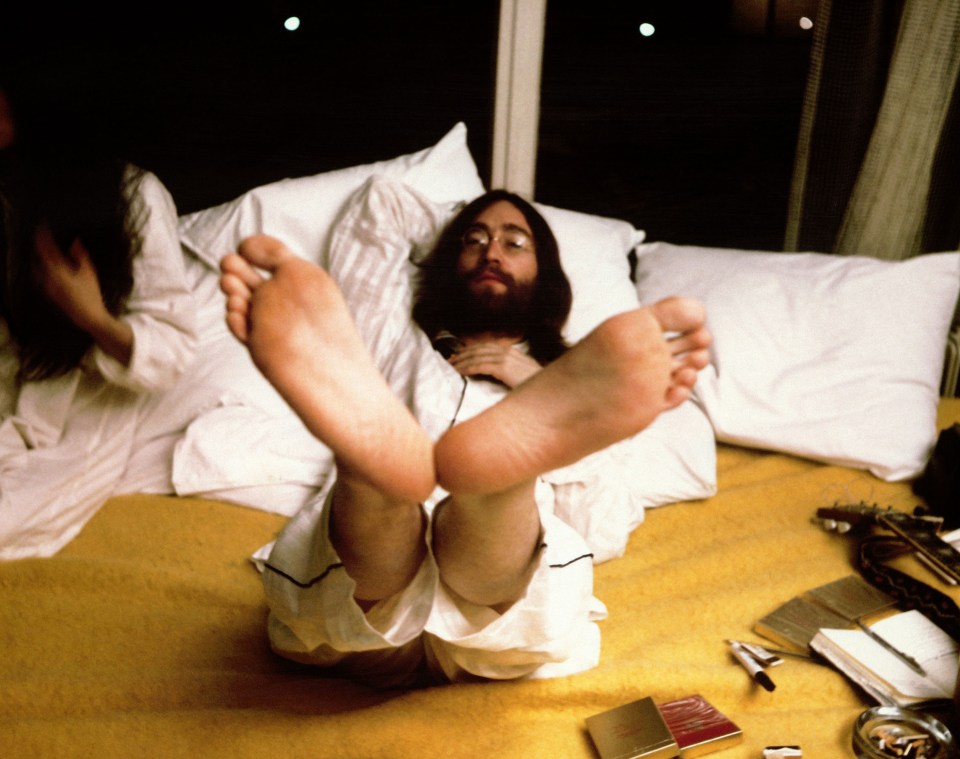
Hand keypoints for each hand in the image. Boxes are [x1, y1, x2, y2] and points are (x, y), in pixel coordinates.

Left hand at [34, 226, 132, 364]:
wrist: (88, 316)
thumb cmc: (91, 295)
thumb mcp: (90, 272)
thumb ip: (81, 255)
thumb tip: (75, 241)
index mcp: (58, 271)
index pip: (46, 250)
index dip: (43, 238)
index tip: (42, 227)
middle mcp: (49, 278)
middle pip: (40, 258)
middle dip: (41, 247)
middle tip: (44, 237)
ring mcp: (48, 287)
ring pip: (39, 268)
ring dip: (41, 258)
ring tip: (45, 250)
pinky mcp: (50, 293)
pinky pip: (42, 277)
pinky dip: (44, 269)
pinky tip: (49, 268)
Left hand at [447, 341, 540, 387]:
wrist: (548, 390)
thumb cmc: (537, 386)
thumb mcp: (524, 374)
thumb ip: (511, 370)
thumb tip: (499, 374)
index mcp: (512, 351)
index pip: (487, 346)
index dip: (471, 350)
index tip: (460, 355)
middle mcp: (508, 351)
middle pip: (479, 349)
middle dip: (463, 354)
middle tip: (451, 360)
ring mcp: (506, 358)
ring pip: (477, 356)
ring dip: (462, 361)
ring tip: (452, 366)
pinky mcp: (503, 368)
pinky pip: (480, 366)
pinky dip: (468, 368)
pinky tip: (460, 372)